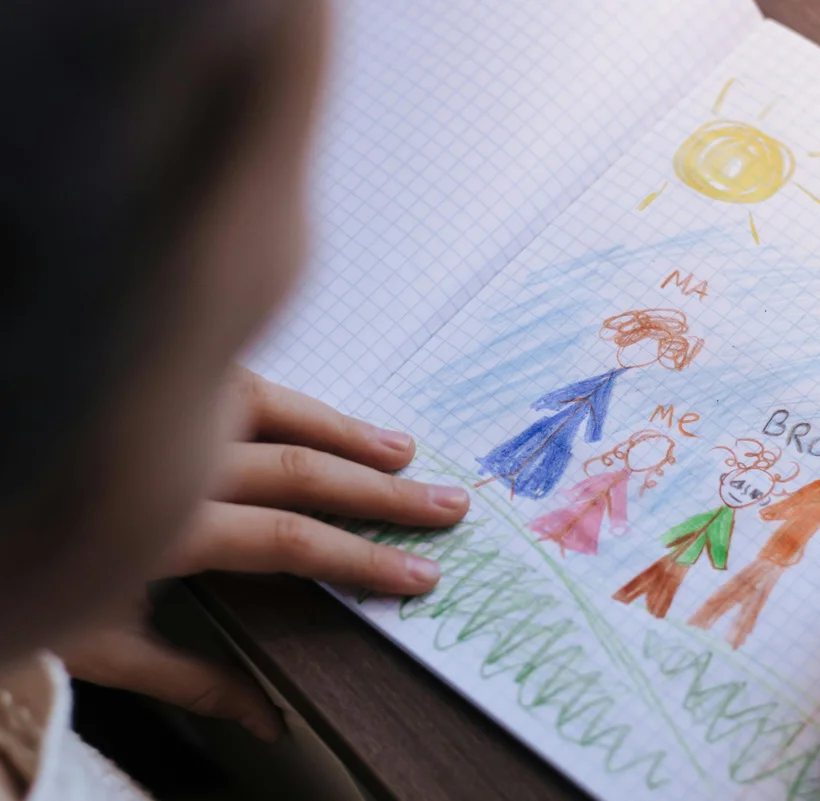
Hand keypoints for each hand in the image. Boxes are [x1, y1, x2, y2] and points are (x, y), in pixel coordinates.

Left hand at [62, 369, 468, 739]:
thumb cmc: (23, 581)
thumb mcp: (99, 642)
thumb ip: (192, 679)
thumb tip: (269, 722)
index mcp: (167, 524)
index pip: (292, 540)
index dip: (364, 559)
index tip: (421, 574)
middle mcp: (176, 457)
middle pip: (304, 470)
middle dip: (386, 493)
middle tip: (449, 506)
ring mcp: (168, 413)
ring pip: (279, 410)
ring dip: (349, 433)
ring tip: (406, 452)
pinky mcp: (161, 390)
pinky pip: (246, 385)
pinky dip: (298, 401)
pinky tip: (327, 418)